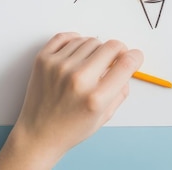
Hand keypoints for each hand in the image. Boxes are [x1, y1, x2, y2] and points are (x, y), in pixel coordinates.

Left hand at [0, 33, 143, 169]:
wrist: (37, 136)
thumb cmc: (70, 128)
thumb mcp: (104, 116)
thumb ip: (120, 89)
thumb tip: (128, 64)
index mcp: (96, 98)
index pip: (125, 64)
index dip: (135, 57)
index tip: (134, 56)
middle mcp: (77, 79)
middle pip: (110, 46)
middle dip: (117, 51)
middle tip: (114, 58)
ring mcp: (58, 67)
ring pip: (90, 40)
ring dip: (96, 48)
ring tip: (91, 62)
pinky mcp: (43, 60)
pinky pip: (66, 36)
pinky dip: (76, 40)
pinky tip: (78, 51)